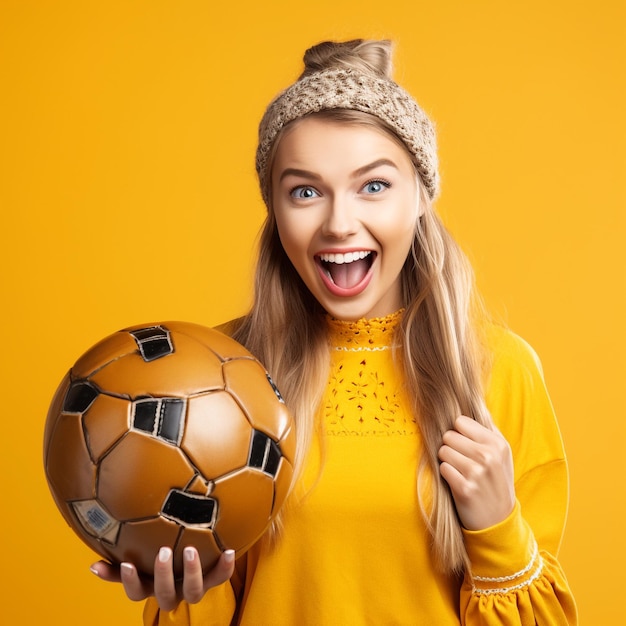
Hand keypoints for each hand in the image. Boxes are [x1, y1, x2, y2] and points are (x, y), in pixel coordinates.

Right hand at [90, 547, 234, 610]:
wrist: (197, 566)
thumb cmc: (162, 563)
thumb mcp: (140, 566)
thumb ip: (117, 567)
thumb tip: (91, 565)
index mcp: (153, 588)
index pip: (137, 593)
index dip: (131, 582)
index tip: (127, 564)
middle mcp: (173, 593)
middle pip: (166, 594)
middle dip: (164, 575)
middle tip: (164, 552)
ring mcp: (193, 588)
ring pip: (193, 591)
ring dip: (192, 571)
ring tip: (192, 550)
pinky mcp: (213, 580)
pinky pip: (221, 577)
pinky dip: (225, 566)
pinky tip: (228, 551)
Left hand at [438, 415, 514, 530]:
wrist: (498, 521)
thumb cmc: (496, 482)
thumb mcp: (502, 455)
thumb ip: (488, 429)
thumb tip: (476, 403)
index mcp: (498, 444)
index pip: (460, 421)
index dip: (458, 433)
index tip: (465, 446)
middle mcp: (489, 455)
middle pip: (449, 435)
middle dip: (451, 447)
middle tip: (462, 462)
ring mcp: (477, 472)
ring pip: (443, 450)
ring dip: (447, 461)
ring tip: (460, 472)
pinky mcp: (464, 488)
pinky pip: (442, 468)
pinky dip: (446, 475)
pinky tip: (458, 483)